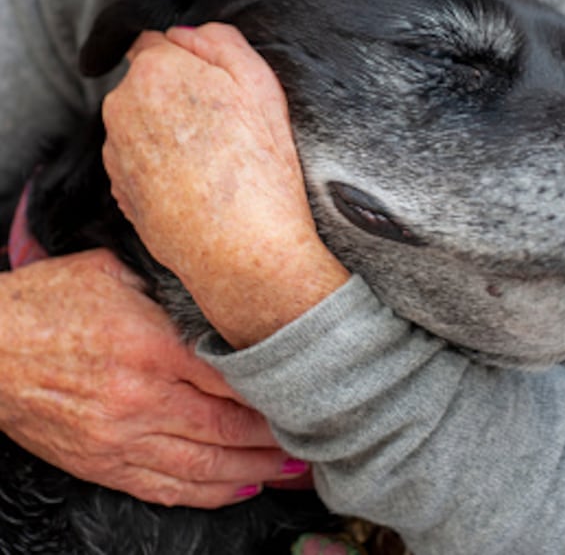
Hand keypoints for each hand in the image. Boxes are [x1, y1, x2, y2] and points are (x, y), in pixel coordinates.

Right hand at [0, 249, 309, 505]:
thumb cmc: (47, 303)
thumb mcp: (113, 271)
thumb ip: (168, 285)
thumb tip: (216, 288)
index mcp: (149, 346)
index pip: (231, 376)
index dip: (275, 389)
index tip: (309, 388)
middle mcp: (141, 399)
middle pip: (227, 428)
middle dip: (277, 436)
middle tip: (317, 436)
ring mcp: (121, 438)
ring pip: (204, 466)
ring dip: (255, 471)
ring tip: (292, 468)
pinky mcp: (102, 462)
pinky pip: (166, 486)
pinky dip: (209, 492)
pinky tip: (239, 489)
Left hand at [101, 23, 348, 347]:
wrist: (242, 251)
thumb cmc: (259, 166)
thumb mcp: (260, 82)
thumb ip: (219, 39)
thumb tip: (186, 32)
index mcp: (154, 69)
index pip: (157, 40)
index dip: (191, 60)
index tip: (217, 85)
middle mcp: (121, 105)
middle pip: (147, 81)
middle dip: (177, 93)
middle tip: (223, 123)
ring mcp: (115, 150)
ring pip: (142, 120)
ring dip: (167, 129)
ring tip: (213, 159)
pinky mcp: (118, 188)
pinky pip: (139, 159)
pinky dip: (161, 164)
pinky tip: (197, 183)